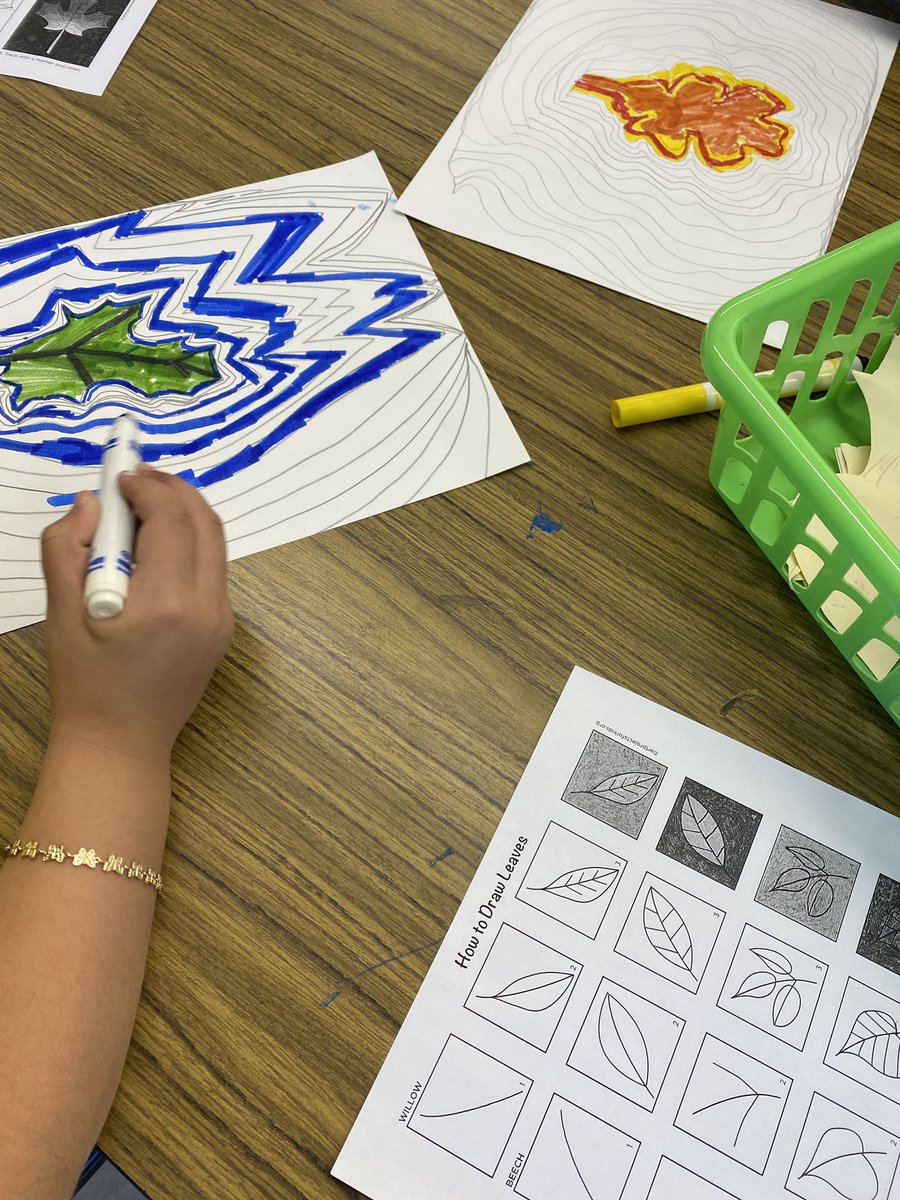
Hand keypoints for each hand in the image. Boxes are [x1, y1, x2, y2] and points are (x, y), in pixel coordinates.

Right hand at [41, 466, 233, 762]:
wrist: (120, 744)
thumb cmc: (85, 682)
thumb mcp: (61, 613)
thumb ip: (67, 548)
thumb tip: (88, 503)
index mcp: (166, 602)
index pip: (171, 519)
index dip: (147, 487)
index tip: (119, 476)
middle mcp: (206, 607)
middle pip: (205, 523)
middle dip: (173, 490)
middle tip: (137, 477)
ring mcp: (222, 620)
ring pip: (215, 544)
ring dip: (184, 514)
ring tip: (145, 503)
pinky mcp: (223, 630)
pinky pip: (213, 570)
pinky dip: (190, 545)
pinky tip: (156, 545)